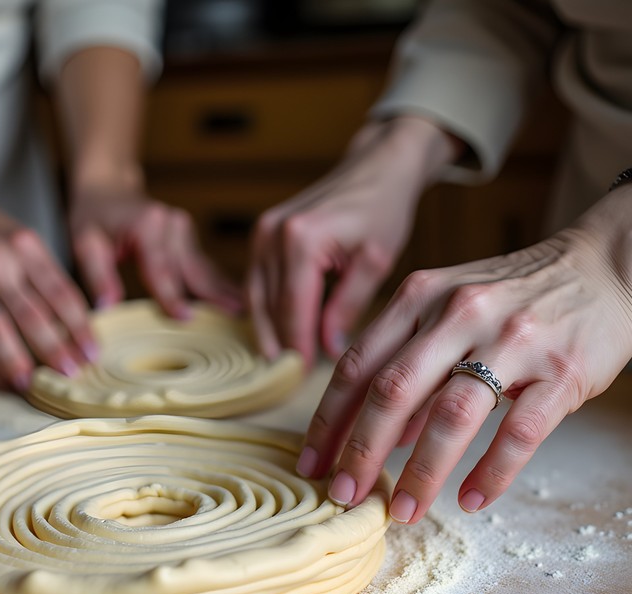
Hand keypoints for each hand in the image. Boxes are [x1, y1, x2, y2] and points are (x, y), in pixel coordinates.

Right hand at [0, 198, 96, 390]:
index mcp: (24, 246)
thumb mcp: (27, 243)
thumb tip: (75, 328)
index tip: (91, 352)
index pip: (58, 292)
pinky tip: (7, 379)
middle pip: (29, 314)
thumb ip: (47, 279)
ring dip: (17, 361)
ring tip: (35, 385)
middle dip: (54, 348)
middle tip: (72, 372)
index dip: (78, 326)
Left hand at [69, 185, 241, 318]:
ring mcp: (185, 231)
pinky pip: (205, 267)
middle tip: (235, 320)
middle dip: (213, 296)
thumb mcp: (85, 243)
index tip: (184, 317)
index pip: (160, 267)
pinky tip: (239, 302)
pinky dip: (220, 286)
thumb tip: (107, 307)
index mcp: (147, 225)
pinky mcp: (190, 240)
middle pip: (193, 268)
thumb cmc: (93, 217)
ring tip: (247, 314)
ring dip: (224, 293)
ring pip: (205, 269)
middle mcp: (172, 225)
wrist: (108, 191)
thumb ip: (97, 276)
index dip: (171, 294)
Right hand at [249, 117, 458, 365]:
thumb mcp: (374, 262)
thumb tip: (328, 349)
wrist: (376, 167)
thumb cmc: (383, 208)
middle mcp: (272, 235)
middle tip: (289, 378)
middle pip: (269, 307)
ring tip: (281, 362)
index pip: (293, 310)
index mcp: (301, 241)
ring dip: (268, 330)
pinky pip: (258, 281)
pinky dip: (267, 308)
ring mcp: (261, 232)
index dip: (297, 347)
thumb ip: (348, 307)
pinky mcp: (261, 234)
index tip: (302, 376)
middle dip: (280, 343)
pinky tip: (279, 331)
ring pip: (257, 298)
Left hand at [297, 187, 631, 524]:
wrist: (604, 266)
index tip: (310, 463)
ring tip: (402, 510)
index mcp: (420, 297)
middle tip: (343, 495)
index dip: (328, 420)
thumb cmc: (512, 296)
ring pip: (451, 415)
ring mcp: (512, 340)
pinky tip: (470, 500)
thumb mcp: (447, 310)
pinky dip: (491, 472)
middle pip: (393, 391)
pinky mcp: (562, 370)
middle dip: (361, 451)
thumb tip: (378, 433)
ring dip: (421, 472)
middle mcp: (459, 314)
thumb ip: (408, 362)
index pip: (357, 365)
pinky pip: (520, 432)